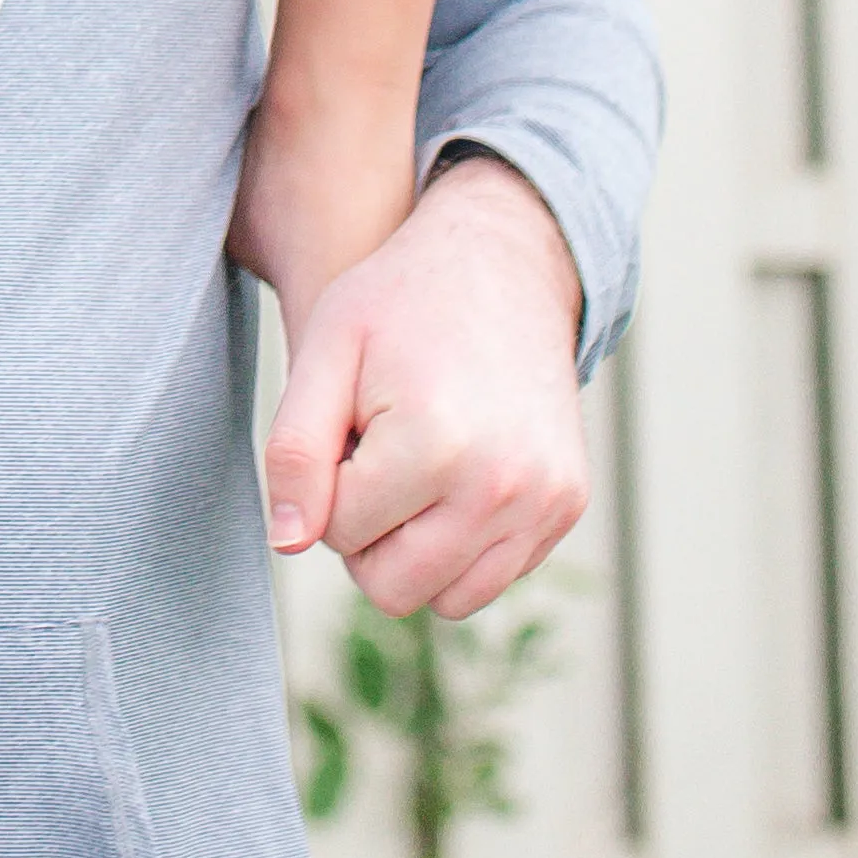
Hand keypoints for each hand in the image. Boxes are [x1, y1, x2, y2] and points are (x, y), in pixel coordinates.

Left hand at [257, 151, 588, 618]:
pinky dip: (464, 546)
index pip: (338, 531)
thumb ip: (294, 451)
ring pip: (446, 599)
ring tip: (413, 467)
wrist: (503, 259)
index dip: (329, 480)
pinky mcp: (568, 504)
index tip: (352, 422)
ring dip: (415, 549)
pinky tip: (455, 474)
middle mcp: (500, 484)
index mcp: (434, 443)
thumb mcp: (326, 348)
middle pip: (391, 586)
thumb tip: (290, 543)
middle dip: (367, 531)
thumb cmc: (401, 300)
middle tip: (375, 455)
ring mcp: (544, 498)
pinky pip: (494, 577)